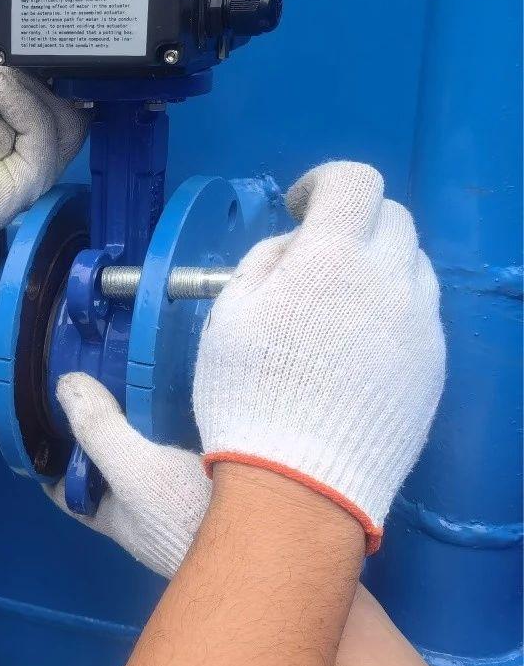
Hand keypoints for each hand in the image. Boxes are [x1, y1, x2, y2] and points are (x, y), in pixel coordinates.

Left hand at [0, 21, 89, 267]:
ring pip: (61, 106)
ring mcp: (37, 157)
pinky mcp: (36, 174)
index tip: (28, 27)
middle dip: (37, 63)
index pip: (53, 76)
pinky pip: (44, 128)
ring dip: (20, 82)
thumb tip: (5, 12)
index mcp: (15, 114)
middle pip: (65, 88)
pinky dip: (18, 100)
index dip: (43, 52)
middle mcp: (32, 135)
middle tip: (0, 54)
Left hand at [48, 372, 207, 577]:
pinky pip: (197, 456)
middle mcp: (148, 514)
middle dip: (108, 431)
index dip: (53, 460)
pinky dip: (192, 430)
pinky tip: (198, 401)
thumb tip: (66, 386)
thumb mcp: (136, 472)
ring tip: (148, 379)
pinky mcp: (222, 493)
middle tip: (104, 381)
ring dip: (153, 427)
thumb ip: (100, 432)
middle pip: (113, 468)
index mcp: (116, 516)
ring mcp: (186, 505)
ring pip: (157, 461)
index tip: (46, 419)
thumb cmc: (192, 522)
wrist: (270, 547)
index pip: (68, 489)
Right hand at [194, 161, 444, 552]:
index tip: (298, 207)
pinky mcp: (435, 365)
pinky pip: (420, 315)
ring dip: (377, 266)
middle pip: (392, 218)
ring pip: (413, 266)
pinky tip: (356, 348)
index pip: (354, 183)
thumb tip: (296, 249)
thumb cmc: (249, 392)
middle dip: (353, 222)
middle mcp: (390, 279)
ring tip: (337, 306)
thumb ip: (266, 262)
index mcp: (333, 256)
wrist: (301, 482)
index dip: (323, 184)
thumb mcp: (229, 314)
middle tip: (317, 256)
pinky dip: (392, 311)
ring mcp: (422, 324)